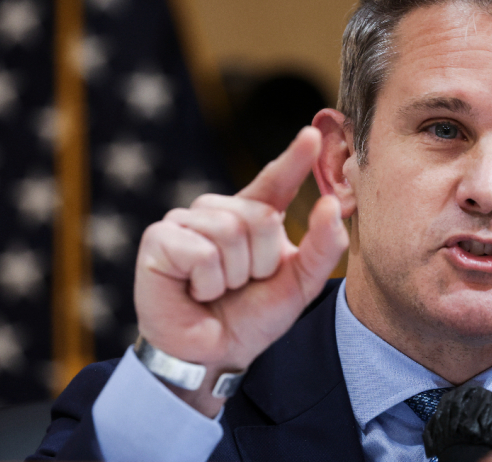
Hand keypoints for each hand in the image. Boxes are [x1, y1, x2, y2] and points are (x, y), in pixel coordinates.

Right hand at [134, 127, 348, 414]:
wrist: (212, 355)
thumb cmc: (252, 317)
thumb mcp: (299, 286)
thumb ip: (323, 248)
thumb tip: (333, 205)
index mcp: (252, 217)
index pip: (275, 181)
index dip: (294, 159)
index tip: (313, 136)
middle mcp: (217, 211)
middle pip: (259, 217)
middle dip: (260, 263)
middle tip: (241, 285)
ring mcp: (185, 222)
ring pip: (230, 232)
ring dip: (233, 276)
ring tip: (217, 290)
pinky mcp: (158, 239)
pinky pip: (200, 251)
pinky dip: (205, 281)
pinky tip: (193, 290)